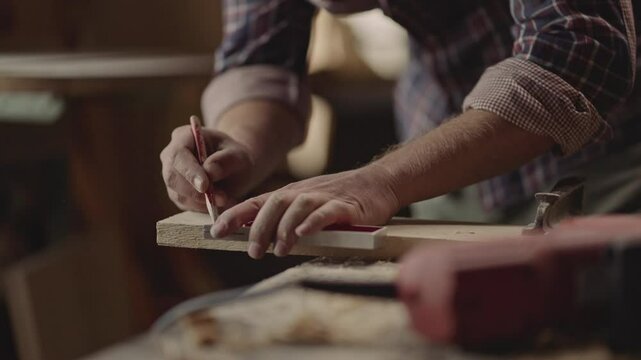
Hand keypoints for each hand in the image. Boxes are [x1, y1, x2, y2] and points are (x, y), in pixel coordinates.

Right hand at [160, 125, 253, 211]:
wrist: (235, 169)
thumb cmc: (235, 157)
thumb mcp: (239, 155)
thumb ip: (226, 160)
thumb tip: (209, 171)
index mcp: (184, 136)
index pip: (178, 154)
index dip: (189, 171)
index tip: (204, 186)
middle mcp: (171, 155)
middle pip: (172, 176)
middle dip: (195, 191)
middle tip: (222, 198)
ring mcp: (172, 175)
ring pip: (177, 193)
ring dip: (202, 201)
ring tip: (226, 199)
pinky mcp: (176, 193)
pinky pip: (184, 204)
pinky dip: (202, 207)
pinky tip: (219, 202)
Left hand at [211, 164, 399, 258]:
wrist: (377, 183)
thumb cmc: (338, 198)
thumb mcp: (306, 205)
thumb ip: (286, 220)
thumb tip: (259, 239)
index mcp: (289, 195)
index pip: (255, 204)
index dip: (234, 216)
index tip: (215, 231)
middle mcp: (302, 193)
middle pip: (273, 206)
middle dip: (259, 228)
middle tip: (254, 252)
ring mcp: (323, 197)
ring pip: (297, 208)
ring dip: (285, 229)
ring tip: (279, 250)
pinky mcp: (345, 206)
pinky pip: (326, 212)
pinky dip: (314, 221)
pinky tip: (305, 233)